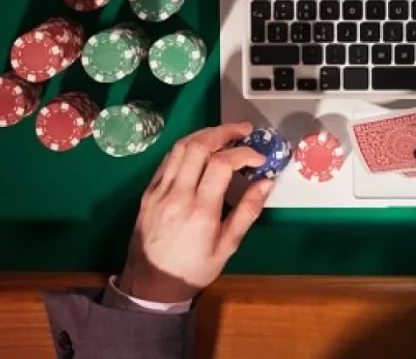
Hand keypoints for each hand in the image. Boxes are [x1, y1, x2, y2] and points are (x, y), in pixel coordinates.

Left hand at [117, 123, 273, 302]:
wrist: (151, 284)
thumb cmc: (194, 269)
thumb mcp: (228, 246)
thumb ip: (248, 211)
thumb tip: (266, 183)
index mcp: (201, 210)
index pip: (221, 164)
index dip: (244, 153)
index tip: (259, 157)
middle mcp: (177, 194)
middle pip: (198, 146)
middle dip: (224, 132)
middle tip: (244, 130)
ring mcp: (159, 191)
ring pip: (180, 148)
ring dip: (204, 134)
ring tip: (224, 133)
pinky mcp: (149, 192)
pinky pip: (167, 160)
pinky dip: (186, 147)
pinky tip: (200, 149)